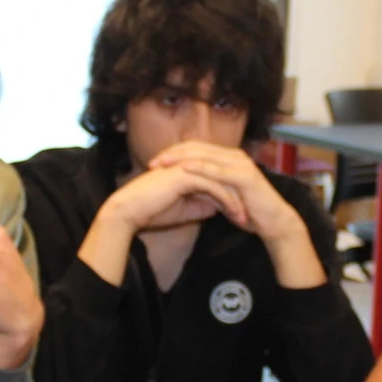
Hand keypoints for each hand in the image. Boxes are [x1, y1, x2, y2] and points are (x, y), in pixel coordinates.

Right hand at [97, 157, 242, 237]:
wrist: (130, 211)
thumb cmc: (152, 210)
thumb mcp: (185, 210)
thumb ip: (202, 205)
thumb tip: (218, 207)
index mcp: (188, 168)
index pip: (217, 178)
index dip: (232, 195)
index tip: (243, 212)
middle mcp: (190, 164)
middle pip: (223, 176)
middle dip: (239, 196)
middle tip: (251, 214)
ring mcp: (188, 167)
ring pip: (221, 180)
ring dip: (236, 200)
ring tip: (245, 218)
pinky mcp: (186, 175)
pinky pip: (213, 186)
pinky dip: (226, 200)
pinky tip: (234, 213)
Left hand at [145, 142, 301, 244]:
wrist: (274, 222)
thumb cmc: (249, 211)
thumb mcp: (222, 197)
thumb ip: (206, 188)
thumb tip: (187, 189)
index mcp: (228, 158)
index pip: (196, 149)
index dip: (174, 154)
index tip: (154, 163)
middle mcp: (233, 156)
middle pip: (197, 148)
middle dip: (173, 154)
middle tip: (153, 162)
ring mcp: (240, 163)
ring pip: (205, 155)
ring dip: (181, 158)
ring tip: (163, 163)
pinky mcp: (244, 175)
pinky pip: (218, 169)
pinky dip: (200, 168)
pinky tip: (184, 169)